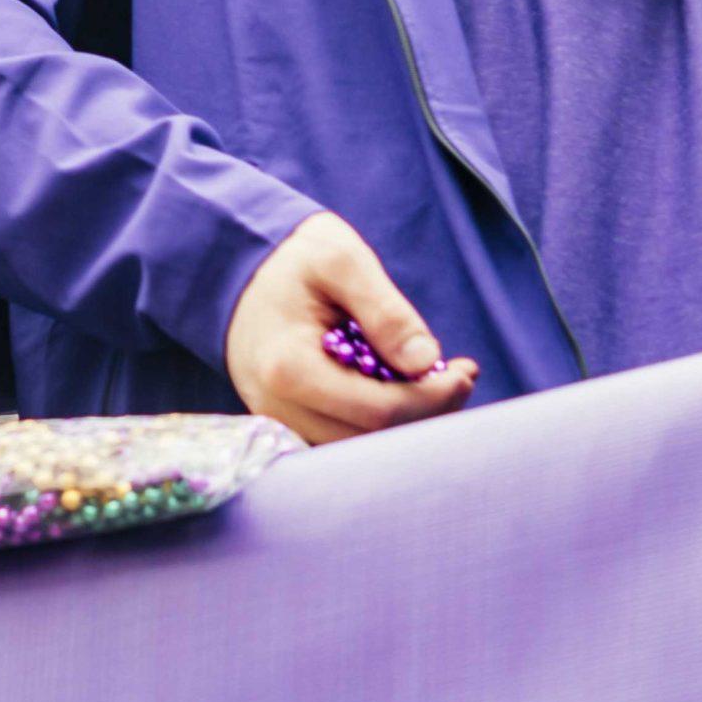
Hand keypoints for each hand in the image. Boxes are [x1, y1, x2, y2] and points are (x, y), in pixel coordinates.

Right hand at [225, 211, 477, 444]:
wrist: (236, 265)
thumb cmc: (293, 256)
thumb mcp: (342, 260)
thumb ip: (385, 309)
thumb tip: (427, 362)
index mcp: (290, 369)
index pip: (377, 411)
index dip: (432, 398)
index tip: (466, 370)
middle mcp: (279, 410)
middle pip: (371, 438)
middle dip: (427, 411)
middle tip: (463, 375)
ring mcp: (279, 421)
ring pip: (358, 445)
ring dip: (407, 420)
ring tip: (441, 380)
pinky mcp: (288, 421)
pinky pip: (342, 435)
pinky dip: (380, 419)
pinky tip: (405, 387)